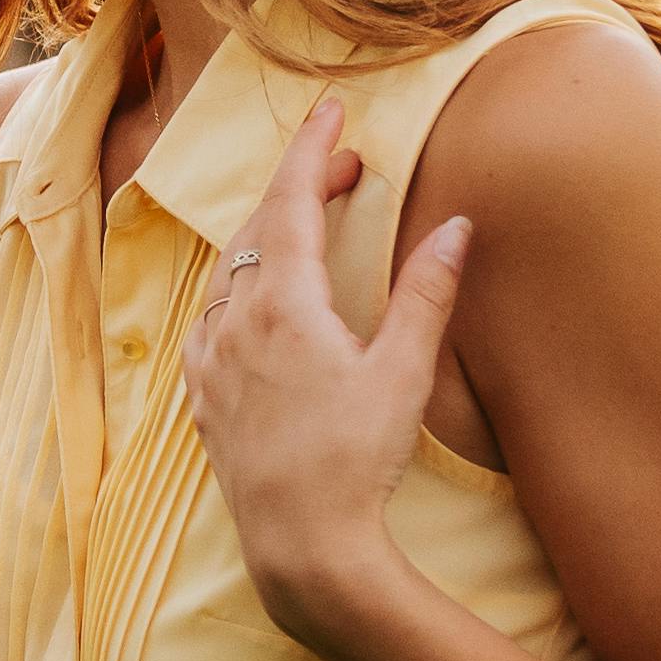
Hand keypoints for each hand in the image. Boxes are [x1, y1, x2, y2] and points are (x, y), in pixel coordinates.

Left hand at [177, 99, 470, 644]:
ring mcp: (211, 361)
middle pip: (261, 228)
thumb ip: (427, 294)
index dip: (314, 149)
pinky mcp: (203, 398)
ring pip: (231, 272)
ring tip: (310, 226)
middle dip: (301, 187)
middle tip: (345, 168)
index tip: (333, 111)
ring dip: (270, 238)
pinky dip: (240, 289)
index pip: (293, 200)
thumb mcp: (404, 374)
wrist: (304, 550)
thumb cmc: (359, 463)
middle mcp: (235, 323)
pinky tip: (260, 303)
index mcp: (284, 306)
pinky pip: (212, 319)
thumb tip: (456, 227)